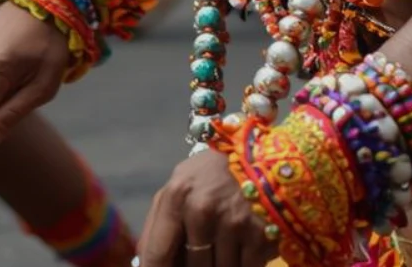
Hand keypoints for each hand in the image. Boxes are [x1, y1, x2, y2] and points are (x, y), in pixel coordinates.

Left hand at [138, 150, 277, 266]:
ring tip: (224, 249)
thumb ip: (159, 223)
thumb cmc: (213, 174)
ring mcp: (235, 223)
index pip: (157, 254)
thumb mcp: (180, 186)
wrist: (265, 156)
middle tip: (204, 256)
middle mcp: (203, 210)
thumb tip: (146, 264)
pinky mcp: (263, 234)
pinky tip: (244, 249)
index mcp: (177, 196)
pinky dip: (244, 265)